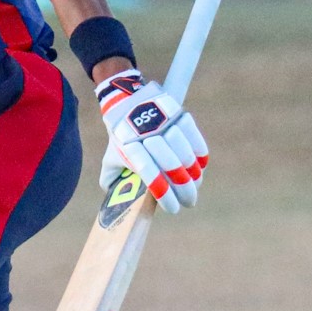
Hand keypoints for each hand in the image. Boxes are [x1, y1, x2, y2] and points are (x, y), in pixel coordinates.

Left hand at [96, 69, 207, 213]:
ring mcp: (164, 124)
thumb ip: (111, 179)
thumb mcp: (111, 157)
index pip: (150, 174)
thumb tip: (113, 198)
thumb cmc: (122, 137)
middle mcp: (147, 136)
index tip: (173, 209)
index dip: (164, 195)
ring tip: (195, 184)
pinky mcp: (177, 114)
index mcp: (129, 149)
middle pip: (172, 167)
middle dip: (184, 190)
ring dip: (193, 174)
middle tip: (189, 201)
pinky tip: (200, 166)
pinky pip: (194, 136)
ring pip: (186, 154)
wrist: (126, 101)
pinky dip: (200, 153)